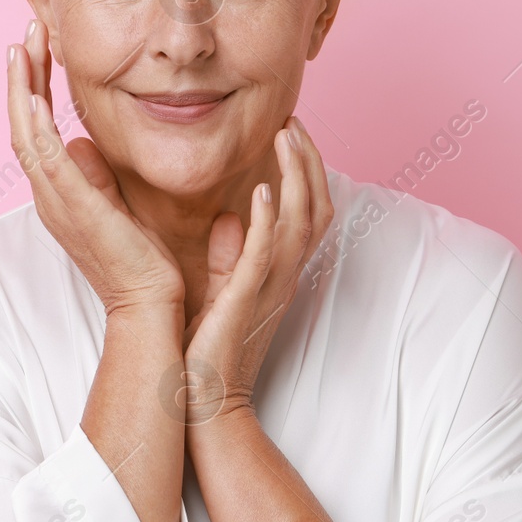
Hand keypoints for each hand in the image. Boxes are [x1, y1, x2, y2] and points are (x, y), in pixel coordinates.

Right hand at [6, 19, 184, 314]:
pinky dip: (35, 122)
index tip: (40, 49)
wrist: (151, 306)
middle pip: (23, 123)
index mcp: (59, 193)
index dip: (34, 88)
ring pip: (26, 132)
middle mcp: (49, 195)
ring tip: (26, 44)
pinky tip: (35, 91)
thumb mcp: (115, 208)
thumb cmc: (141, 264)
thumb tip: (83, 144)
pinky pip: (44, 157)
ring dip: (24, 86)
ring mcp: (56, 201)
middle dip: (24, 75)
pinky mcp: (72, 207)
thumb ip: (97, 177)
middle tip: (28, 30)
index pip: (37, 130)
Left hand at [180, 116, 332, 425]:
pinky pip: (268, 254)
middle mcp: (285, 276)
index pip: (307, 211)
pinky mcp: (248, 300)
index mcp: (279, 272)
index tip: (289, 131)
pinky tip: (264, 189)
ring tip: (286, 135)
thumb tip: (227, 219)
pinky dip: (270, 220)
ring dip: (296, 175)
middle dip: (308, 160)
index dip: (305, 170)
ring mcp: (272, 287)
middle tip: (292, 119)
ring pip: (301, 222)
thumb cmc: (209, 351)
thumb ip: (229, 257)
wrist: (205, 402)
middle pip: (316, 206)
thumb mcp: (222, 293)